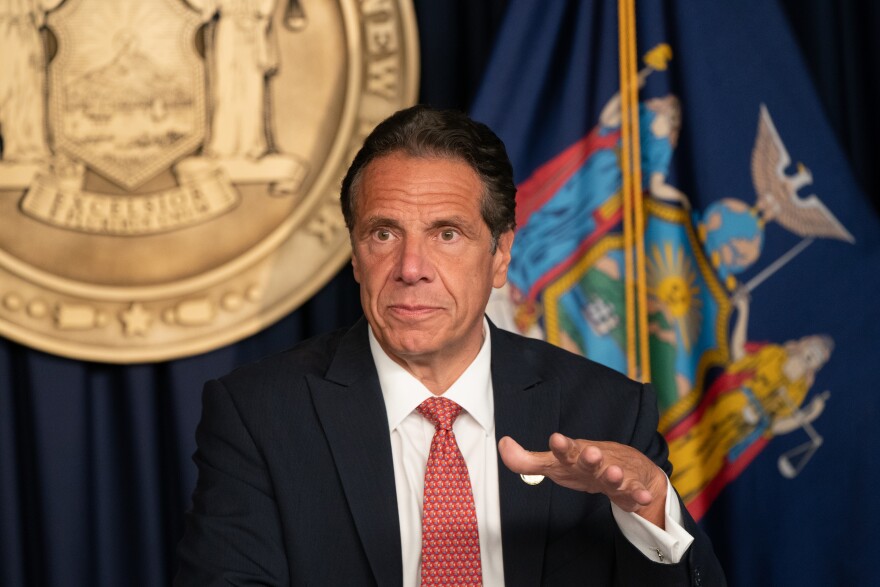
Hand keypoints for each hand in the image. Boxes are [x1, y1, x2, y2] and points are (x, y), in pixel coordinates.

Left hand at [498, 433, 667, 527]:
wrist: (626, 469)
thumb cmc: (582, 466)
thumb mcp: (554, 464)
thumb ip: (527, 460)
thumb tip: (503, 445)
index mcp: (575, 456)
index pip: (565, 450)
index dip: (561, 446)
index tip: (556, 439)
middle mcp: (594, 462)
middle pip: (591, 460)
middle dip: (590, 457)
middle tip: (590, 452)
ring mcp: (613, 474)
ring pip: (614, 475)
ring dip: (614, 475)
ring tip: (615, 474)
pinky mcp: (629, 489)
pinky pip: (634, 493)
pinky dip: (638, 495)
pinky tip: (642, 497)